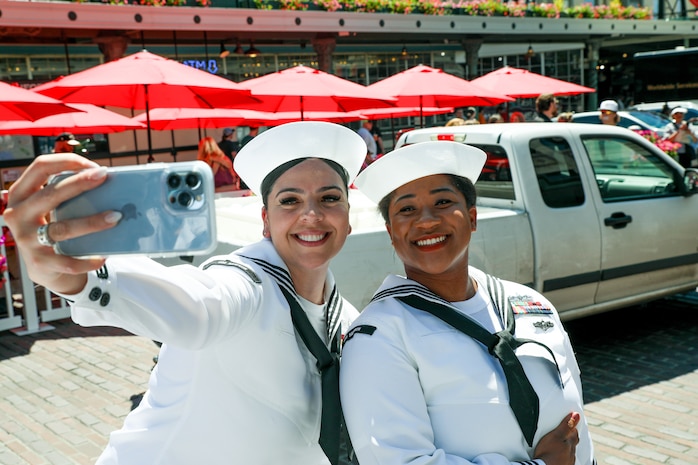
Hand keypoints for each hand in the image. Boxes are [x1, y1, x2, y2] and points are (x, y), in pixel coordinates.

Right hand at [3, 154, 119, 294]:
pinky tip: (104, 256)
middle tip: (104, 177)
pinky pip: (69, 261)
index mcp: (21, 195)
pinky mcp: (40, 262)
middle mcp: (18, 215)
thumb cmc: (54, 226)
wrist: (44, 267)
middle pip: (50, 195)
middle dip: (79, 183)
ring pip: (62, 229)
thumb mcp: (50, 207)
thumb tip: (107, 181)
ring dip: (92, 222)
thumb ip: (67, 194)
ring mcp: (27, 240)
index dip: (66, 161)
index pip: (39, 167)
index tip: (93, 165)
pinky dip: (88, 259)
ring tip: (116, 217)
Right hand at [533, 412, 579, 464]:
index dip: (572, 427)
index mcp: (570, 444)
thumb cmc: (548, 452)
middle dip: (571, 438)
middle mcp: (571, 453)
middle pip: (573, 443)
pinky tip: (559, 457)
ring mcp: (568, 461)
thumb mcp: (556, 435)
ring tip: (562, 445)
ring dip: (568, 448)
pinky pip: (566, 460)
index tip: (571, 422)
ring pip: (570, 453)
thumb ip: (566, 425)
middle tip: (568, 433)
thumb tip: (576, 415)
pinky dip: (563, 457)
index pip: (574, 433)